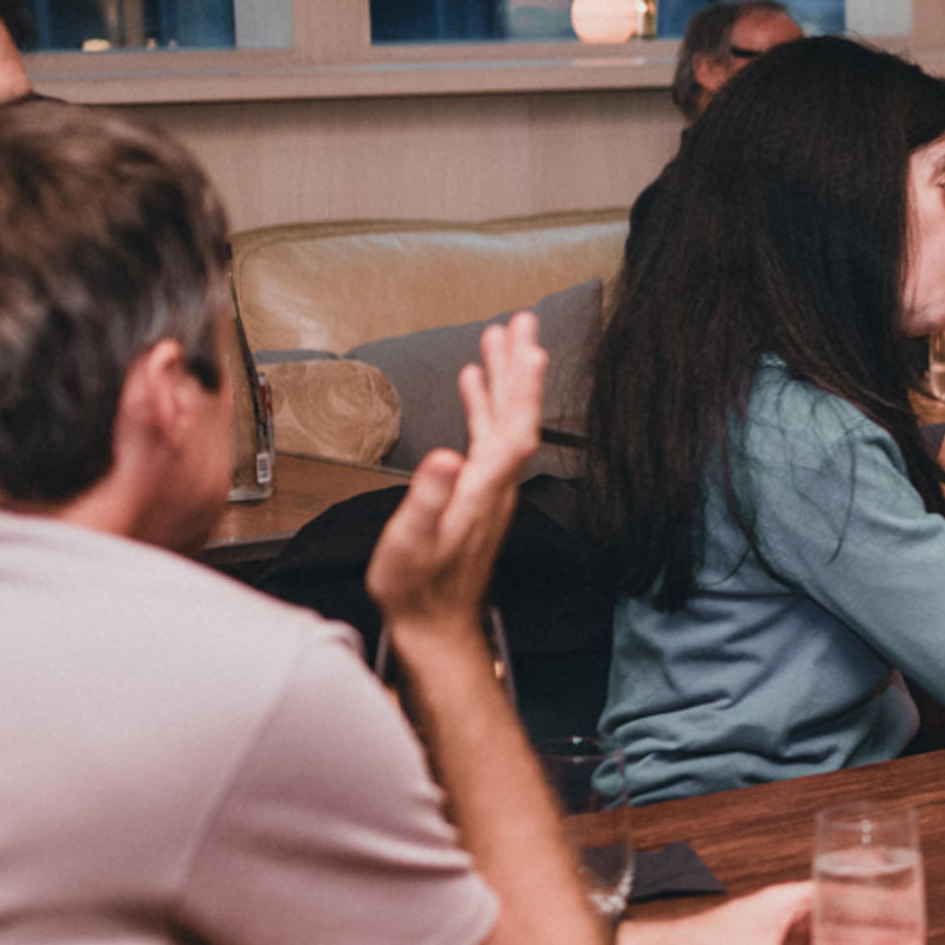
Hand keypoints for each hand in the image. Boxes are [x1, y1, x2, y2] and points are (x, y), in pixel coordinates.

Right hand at [364, 312, 545, 662]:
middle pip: (515, 414)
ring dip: (503, 378)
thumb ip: (430, 500)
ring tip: (499, 337)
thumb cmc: (418, 587)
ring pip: (503, 419)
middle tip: (522, 321)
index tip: (532, 348)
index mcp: (483, 488)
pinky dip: (482, 405)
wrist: (434, 623)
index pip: (514, 428)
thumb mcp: (413, 543)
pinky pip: (486, 436)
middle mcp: (495, 482)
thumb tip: (447, 457)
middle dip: (518, 366)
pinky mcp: (477, 491)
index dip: (523, 388)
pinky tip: (473, 383)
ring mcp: (489, 486)